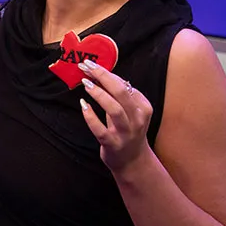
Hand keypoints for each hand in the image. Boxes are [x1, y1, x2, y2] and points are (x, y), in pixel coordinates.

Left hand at [78, 59, 152, 173]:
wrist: (132, 161)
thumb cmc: (128, 130)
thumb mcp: (128, 111)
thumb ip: (117, 95)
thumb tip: (98, 73)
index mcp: (143, 107)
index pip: (125, 85)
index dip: (107, 73)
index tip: (92, 64)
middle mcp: (137, 119)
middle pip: (121, 92)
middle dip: (103, 76)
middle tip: (87, 67)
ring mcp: (126, 133)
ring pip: (114, 109)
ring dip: (98, 93)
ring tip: (85, 83)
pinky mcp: (113, 144)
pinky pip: (100, 129)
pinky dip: (90, 116)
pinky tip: (83, 105)